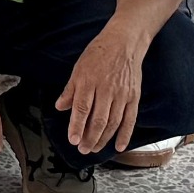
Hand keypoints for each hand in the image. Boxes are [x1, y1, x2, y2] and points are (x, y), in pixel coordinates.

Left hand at [55, 23, 144, 154]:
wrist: (124, 43)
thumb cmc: (98, 54)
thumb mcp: (78, 68)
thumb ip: (70, 90)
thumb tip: (60, 107)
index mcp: (89, 81)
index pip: (82, 109)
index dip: (77, 126)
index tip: (73, 140)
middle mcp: (106, 89)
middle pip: (98, 120)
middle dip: (90, 138)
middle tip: (83, 149)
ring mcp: (122, 94)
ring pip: (113, 122)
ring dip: (104, 139)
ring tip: (95, 148)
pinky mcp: (134, 97)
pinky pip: (130, 119)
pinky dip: (125, 135)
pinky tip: (119, 146)